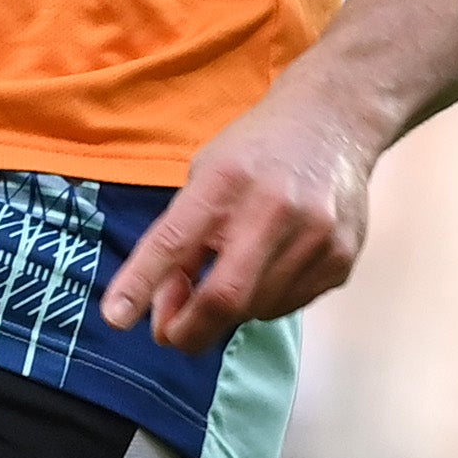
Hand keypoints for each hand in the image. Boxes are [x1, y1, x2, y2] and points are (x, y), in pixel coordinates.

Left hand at [98, 72, 382, 354]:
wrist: (333, 122)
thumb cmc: (255, 154)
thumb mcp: (206, 177)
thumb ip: (183, 239)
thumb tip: (167, 310)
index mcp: (225, 181)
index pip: (174, 241)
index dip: (142, 283)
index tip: (116, 317)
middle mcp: (272, 208)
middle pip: (225, 296)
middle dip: (189, 330)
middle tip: (171, 335)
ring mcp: (314, 236)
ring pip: (256, 309)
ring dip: (231, 310)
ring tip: (233, 272)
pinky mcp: (341, 258)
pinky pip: (290, 305)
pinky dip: (267, 301)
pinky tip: (271, 266)